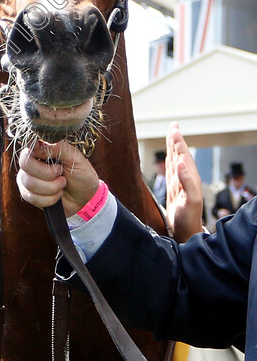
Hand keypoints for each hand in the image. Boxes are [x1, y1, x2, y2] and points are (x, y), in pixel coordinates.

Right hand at [17, 140, 99, 215]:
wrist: (85, 197)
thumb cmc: (81, 174)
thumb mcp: (75, 157)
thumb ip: (58, 147)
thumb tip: (37, 144)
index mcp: (40, 150)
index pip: (27, 148)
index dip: (38, 155)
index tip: (55, 162)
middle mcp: (30, 163)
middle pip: (25, 165)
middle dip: (48, 174)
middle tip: (61, 174)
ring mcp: (26, 179)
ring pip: (30, 183)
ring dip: (52, 188)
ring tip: (62, 184)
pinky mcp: (28, 194)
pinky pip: (33, 198)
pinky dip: (50, 199)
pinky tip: (57, 195)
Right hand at [165, 122, 203, 241]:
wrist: (186, 235)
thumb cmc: (189, 220)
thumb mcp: (190, 201)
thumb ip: (187, 181)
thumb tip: (181, 162)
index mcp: (190, 179)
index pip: (183, 155)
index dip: (178, 142)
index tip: (174, 128)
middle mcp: (185, 179)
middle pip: (179, 155)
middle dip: (176, 140)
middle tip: (173, 126)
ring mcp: (179, 185)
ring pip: (175, 162)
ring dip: (173, 149)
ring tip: (171, 136)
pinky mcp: (174, 191)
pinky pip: (171, 172)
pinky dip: (170, 162)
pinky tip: (170, 159)